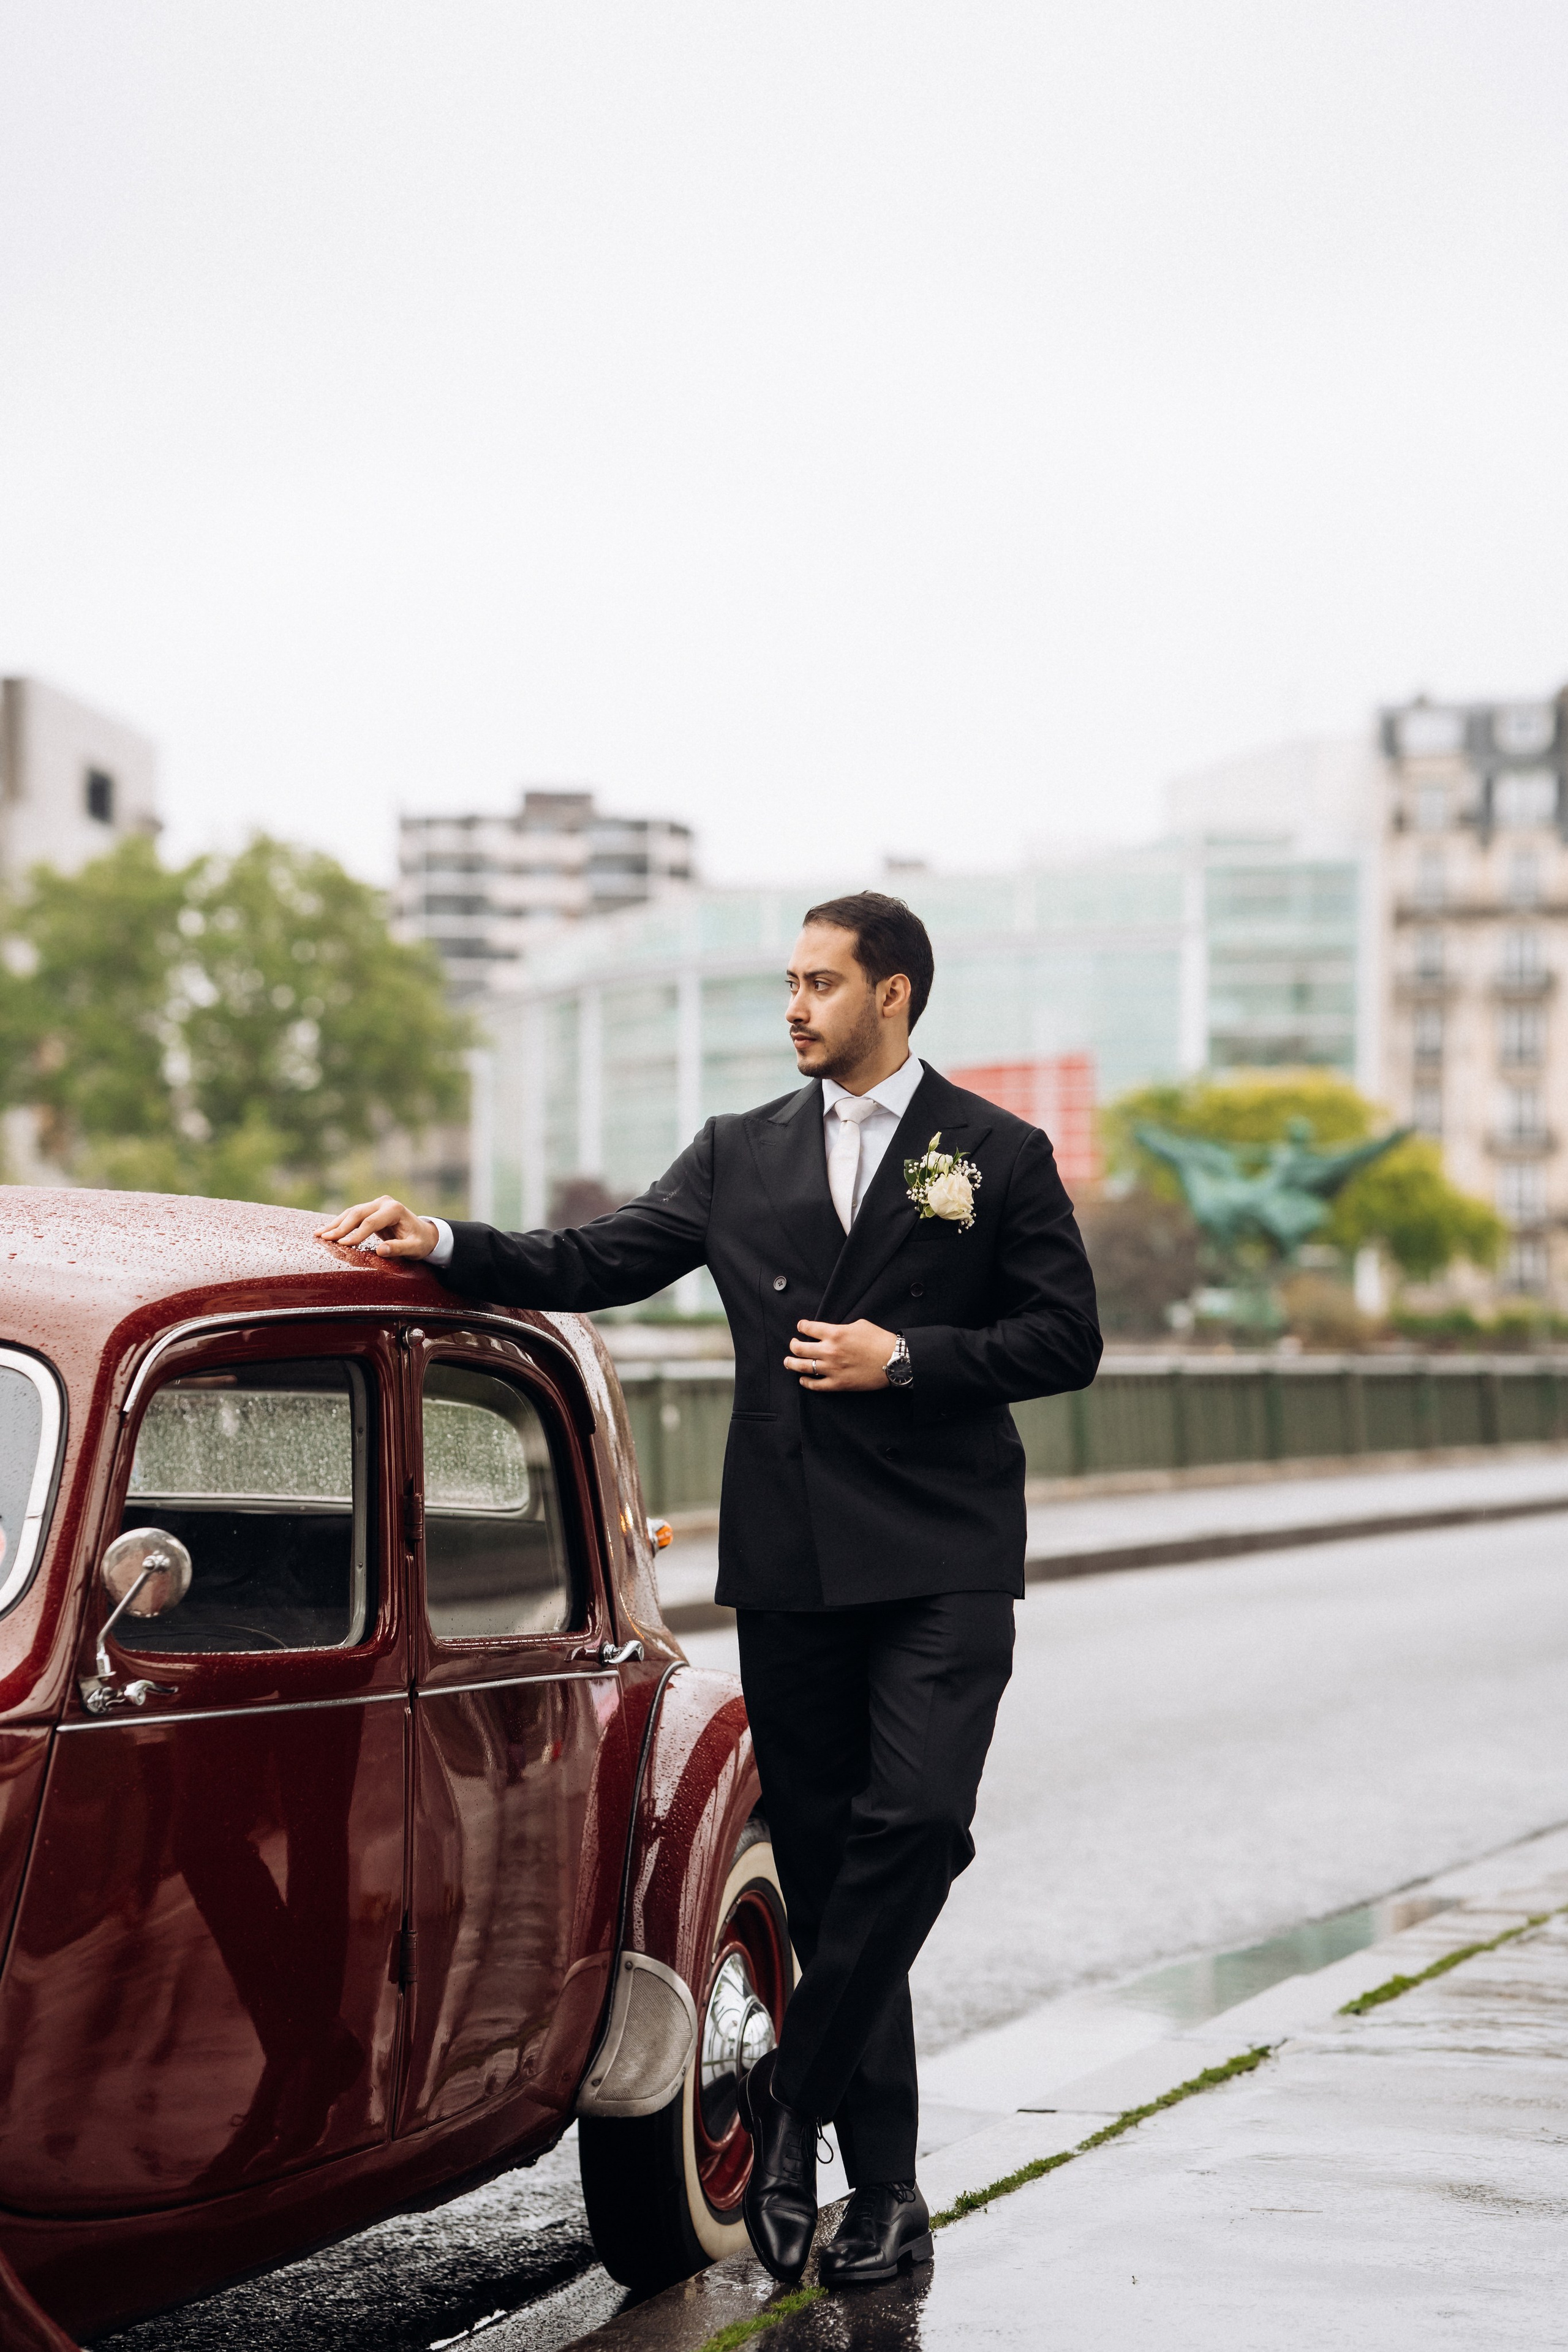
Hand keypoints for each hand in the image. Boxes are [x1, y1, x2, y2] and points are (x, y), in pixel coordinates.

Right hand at [315, 1196, 439, 1257]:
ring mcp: (376, 1204)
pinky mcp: (370, 1210)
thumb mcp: (414, 1248)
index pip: (371, 1222)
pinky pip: (352, 1216)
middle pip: (358, 1214)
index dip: (356, 1234)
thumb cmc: (420, 1242)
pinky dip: (339, 1223)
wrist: (424, 1233)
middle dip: (340, 1227)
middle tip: (325, 1239)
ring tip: (319, 1234)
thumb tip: (380, 1251)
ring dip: (335, 1224)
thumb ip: (399, 1248)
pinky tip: (326, 1230)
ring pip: (351, 1213)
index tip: (343, 1245)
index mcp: (395, 1209)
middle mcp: (384, 1203)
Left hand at [784, 1318, 897, 1391]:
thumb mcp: (859, 1325)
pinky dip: (806, 1383)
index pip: (808, 1328)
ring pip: (803, 1367)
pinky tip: (803, 1380)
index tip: (801, 1327)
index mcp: (835, 1333)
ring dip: (792, 1363)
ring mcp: (832, 1369)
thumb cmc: (879, 1340)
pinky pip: (816, 1385)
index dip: (801, 1327)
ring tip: (788, 1362)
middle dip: (793, 1345)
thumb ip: (841, 1328)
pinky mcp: (838, 1384)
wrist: (893, 1361)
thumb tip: (832, 1332)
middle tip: (793, 1344)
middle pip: (799, 1348)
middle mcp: (829, 1351)